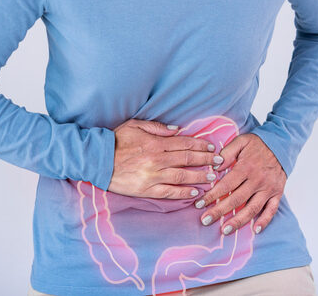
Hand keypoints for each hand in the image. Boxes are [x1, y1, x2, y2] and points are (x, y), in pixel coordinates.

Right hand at [108, 118, 222, 199]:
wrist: (98, 159)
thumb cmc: (116, 140)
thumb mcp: (135, 125)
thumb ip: (157, 127)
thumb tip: (177, 130)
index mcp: (156, 142)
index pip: (185, 143)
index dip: (201, 144)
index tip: (212, 147)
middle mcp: (157, 159)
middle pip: (187, 159)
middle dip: (206, 160)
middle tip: (219, 162)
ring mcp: (152, 176)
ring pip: (182, 176)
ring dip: (199, 177)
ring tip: (213, 178)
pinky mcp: (146, 189)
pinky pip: (169, 192)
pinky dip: (183, 193)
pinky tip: (194, 193)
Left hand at [192, 133, 285, 234]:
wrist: (281, 144)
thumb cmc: (258, 143)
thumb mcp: (240, 141)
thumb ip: (227, 153)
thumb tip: (214, 167)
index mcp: (246, 167)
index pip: (226, 185)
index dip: (212, 195)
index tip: (199, 204)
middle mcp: (257, 180)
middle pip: (236, 200)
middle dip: (219, 211)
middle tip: (205, 220)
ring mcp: (268, 188)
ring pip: (252, 208)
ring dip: (238, 221)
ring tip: (225, 230)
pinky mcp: (278, 193)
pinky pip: (272, 210)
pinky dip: (265, 221)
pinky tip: (255, 230)